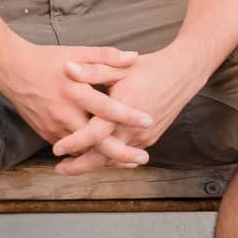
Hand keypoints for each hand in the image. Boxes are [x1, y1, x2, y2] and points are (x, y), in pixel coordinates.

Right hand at [0, 41, 157, 168]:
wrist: (11, 70)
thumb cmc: (46, 59)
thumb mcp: (76, 52)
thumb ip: (106, 56)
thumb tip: (134, 57)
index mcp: (74, 90)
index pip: (106, 107)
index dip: (128, 115)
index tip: (148, 121)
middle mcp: (64, 112)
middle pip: (96, 140)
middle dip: (121, 153)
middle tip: (143, 158)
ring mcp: (53, 126)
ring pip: (83, 149)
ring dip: (105, 157)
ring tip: (129, 162)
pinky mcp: (46, 133)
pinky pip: (70, 148)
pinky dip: (86, 153)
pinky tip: (103, 157)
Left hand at [51, 47, 204, 175]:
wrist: (182, 74)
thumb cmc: (149, 68)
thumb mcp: (119, 67)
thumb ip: (92, 71)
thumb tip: (67, 68)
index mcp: (123, 109)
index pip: (95, 133)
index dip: (74, 142)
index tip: (56, 149)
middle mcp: (134, 129)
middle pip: (104, 156)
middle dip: (80, 165)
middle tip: (60, 169)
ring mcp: (144, 137)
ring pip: (115, 158)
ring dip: (95, 163)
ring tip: (73, 165)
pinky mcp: (151, 139)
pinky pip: (127, 153)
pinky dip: (111, 157)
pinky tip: (97, 156)